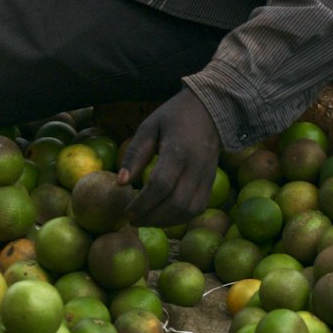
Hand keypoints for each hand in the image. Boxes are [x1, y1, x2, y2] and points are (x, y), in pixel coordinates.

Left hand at [118, 87, 219, 227]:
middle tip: (133, 219)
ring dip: (166, 221)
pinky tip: (163, 216)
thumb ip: (135, 154)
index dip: (143, 203)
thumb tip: (121, 182)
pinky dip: (179, 218)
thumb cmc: (174, 117)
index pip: (161, 185)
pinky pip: (198, 208)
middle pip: (176, 203)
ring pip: (189, 210)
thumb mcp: (149, 127)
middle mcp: (196, 167)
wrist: (209, 111)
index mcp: (179, 151)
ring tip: (146, 219)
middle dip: (152, 217)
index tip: (127, 211)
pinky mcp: (211, 182)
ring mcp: (207, 176)